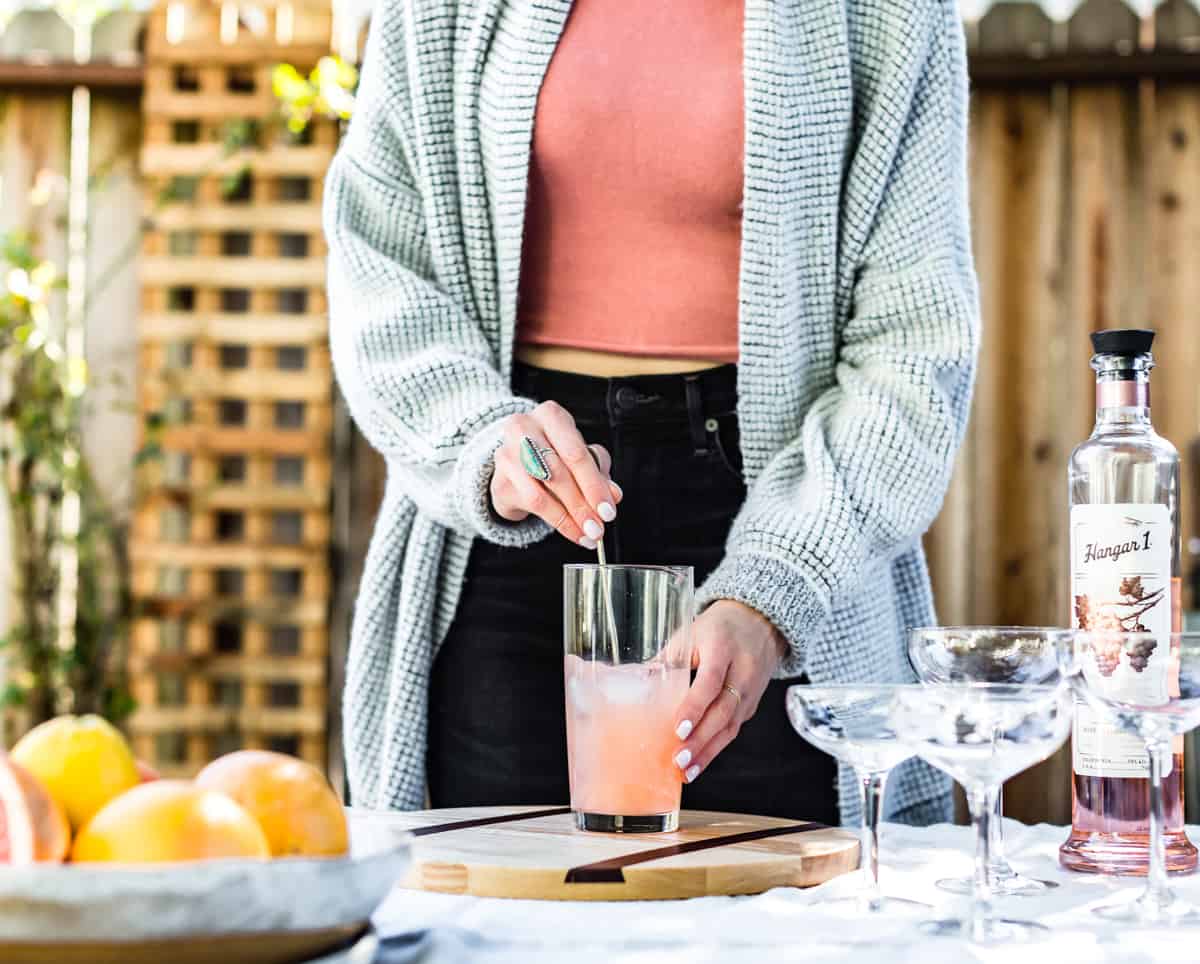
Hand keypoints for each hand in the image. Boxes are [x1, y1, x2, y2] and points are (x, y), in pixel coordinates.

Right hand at [490, 400, 622, 546]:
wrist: (514, 466)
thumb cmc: (553, 455)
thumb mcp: (580, 457)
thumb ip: (598, 472)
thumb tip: (613, 494)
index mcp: (551, 416)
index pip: (575, 452)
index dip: (594, 484)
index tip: (608, 509)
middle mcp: (525, 428)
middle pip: (559, 470)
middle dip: (583, 504)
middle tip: (599, 526)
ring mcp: (507, 453)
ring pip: (544, 490)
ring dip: (570, 516)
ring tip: (587, 532)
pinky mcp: (500, 479)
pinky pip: (533, 503)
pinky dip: (557, 521)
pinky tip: (572, 530)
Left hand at [672, 600, 787, 782]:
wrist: (758, 624)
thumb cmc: (718, 628)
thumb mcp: (691, 634)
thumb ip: (666, 659)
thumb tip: (634, 681)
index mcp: (723, 648)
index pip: (710, 682)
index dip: (694, 707)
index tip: (678, 728)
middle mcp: (743, 671)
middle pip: (724, 711)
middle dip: (701, 739)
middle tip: (678, 759)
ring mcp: (752, 690)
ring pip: (732, 726)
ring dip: (709, 751)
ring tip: (687, 771)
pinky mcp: (752, 705)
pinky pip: (734, 729)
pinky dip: (716, 747)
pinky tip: (699, 762)